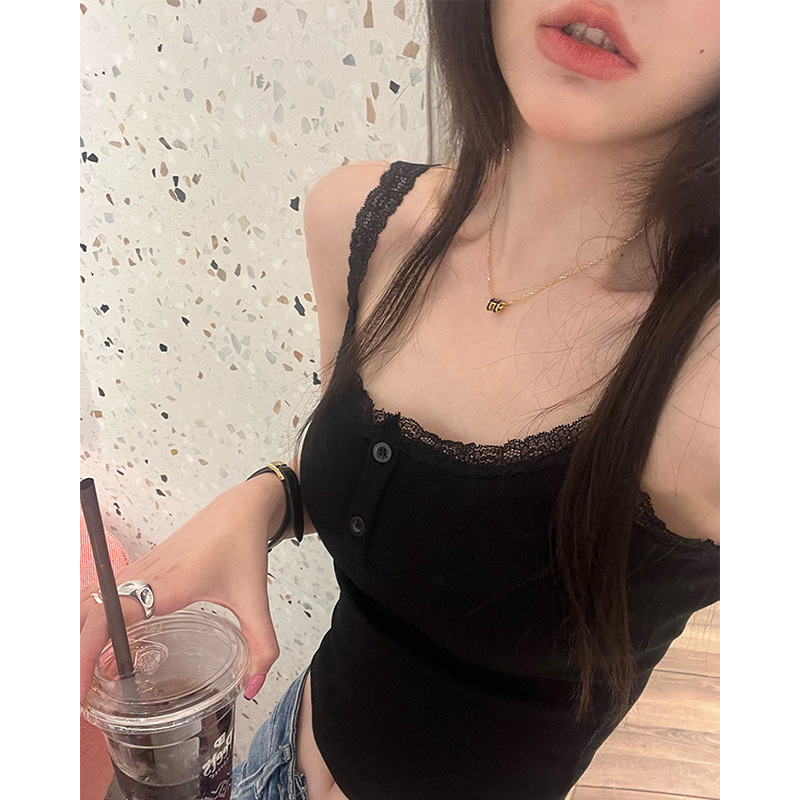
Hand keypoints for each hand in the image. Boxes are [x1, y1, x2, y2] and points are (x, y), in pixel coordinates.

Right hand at [80, 476, 281, 703]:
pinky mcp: (141, 567)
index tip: (80, 687)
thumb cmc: (243, 545)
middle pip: (87, 613)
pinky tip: (100, 645)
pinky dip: (90, 618)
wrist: (241, 508)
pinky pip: (101, 593)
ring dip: (78, 635)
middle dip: (72, 654)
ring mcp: (138, 568)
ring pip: (89, 601)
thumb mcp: (255, 599)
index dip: (86, 652)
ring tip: (82, 676)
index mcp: (166, 585)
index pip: (109, 618)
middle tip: (77, 695)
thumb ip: (261, 646)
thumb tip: (253, 687)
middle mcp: (143, 575)